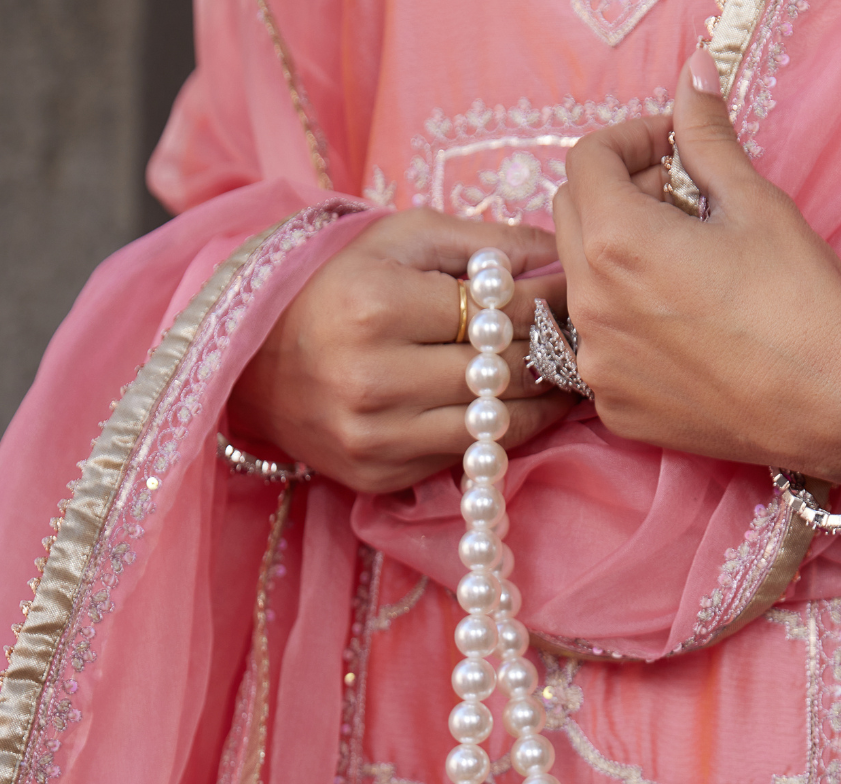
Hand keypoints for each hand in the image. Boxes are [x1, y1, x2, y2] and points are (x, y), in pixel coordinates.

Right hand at [228, 211, 573, 492]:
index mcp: (379, 305)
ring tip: (562, 376)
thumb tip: (558, 252)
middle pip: (507, 372)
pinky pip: (465, 458)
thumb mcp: (399, 239)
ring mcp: (376, 436)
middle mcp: (376, 378)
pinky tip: (515, 409)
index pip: (505, 312)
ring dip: (541, 402)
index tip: (579, 292)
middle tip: (581, 337)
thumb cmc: (334, 284)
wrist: (248, 360)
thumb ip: (482, 242)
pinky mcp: (378, 476)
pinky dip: (497, 435)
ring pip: (497, 426)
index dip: (553, 301)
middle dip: (553, 352)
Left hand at [554, 52, 840, 484]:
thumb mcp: (756, 203)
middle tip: (683, 202)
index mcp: (616, 243)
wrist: (835, 408)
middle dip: (618, 194)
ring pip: (583, 284)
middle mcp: (589, 308)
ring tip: (685, 265)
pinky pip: (601, 345)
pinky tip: (685, 324)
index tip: (671, 148)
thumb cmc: (803, 304)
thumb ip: (705, 138)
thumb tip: (692, 77)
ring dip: (619, 259)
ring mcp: (598, 366)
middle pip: (572, 218)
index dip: (629, 140)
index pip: (586, 161)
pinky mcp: (616, 409)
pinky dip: (629, 323)